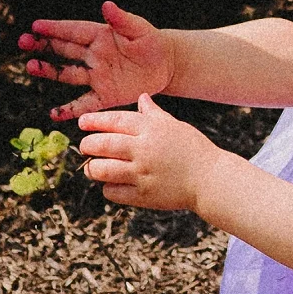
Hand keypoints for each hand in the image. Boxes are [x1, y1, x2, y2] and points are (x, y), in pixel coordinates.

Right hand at [18, 0, 171, 113]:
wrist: (165, 66)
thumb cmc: (150, 42)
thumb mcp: (139, 29)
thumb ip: (122, 19)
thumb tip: (106, 5)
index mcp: (100, 35)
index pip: (73, 30)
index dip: (55, 28)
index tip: (35, 25)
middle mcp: (93, 55)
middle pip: (64, 50)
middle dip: (43, 45)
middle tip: (23, 42)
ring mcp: (96, 76)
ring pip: (67, 74)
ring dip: (49, 71)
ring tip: (31, 67)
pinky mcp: (104, 95)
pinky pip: (84, 103)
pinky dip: (69, 109)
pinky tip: (54, 114)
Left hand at [77, 94, 205, 212]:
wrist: (209, 179)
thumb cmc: (193, 149)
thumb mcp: (174, 126)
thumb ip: (153, 114)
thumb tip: (142, 98)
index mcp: (151, 129)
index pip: (115, 121)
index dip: (95, 121)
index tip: (82, 123)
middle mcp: (143, 149)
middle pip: (103, 144)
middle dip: (88, 144)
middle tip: (84, 146)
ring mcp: (142, 173)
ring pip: (102, 170)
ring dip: (92, 168)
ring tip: (91, 167)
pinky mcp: (142, 195)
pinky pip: (113, 192)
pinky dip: (107, 188)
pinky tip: (110, 184)